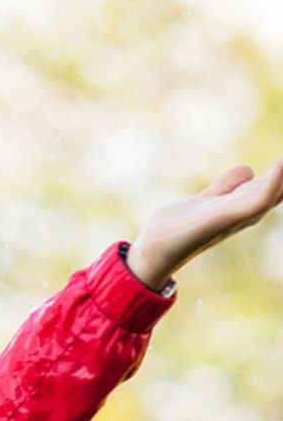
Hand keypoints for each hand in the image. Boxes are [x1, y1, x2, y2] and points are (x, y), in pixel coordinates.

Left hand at [126, 159, 282, 289]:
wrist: (151, 250)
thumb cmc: (176, 229)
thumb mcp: (207, 199)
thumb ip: (226, 187)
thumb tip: (248, 170)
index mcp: (245, 203)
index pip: (281, 182)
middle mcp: (247, 211)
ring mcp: (238, 215)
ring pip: (277, 191)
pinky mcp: (223, 218)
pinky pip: (256, 199)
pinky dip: (274, 182)